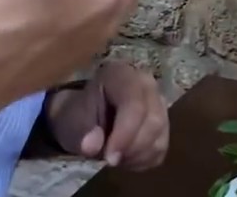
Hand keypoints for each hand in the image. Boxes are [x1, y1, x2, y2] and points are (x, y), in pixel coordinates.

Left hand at [46, 61, 168, 169]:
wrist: (85, 119)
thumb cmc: (78, 116)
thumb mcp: (71, 122)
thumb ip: (81, 132)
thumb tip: (93, 146)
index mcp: (122, 75)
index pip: (135, 105)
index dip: (125, 134)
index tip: (109, 158)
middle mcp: (147, 85)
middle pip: (154, 121)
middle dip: (131, 148)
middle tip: (109, 160)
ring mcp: (159, 104)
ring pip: (159, 137)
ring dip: (136, 156)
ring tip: (114, 157)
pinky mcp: (164, 124)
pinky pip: (160, 149)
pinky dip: (143, 160)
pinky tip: (125, 157)